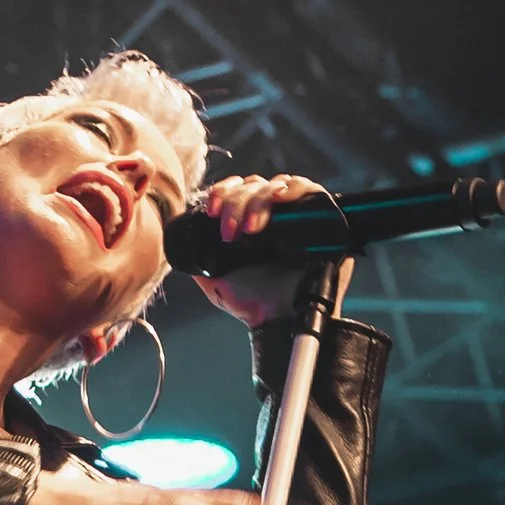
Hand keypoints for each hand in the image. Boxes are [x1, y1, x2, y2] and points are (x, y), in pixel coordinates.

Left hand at [187, 172, 333, 326]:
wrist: (279, 319)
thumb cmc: (252, 303)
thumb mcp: (215, 280)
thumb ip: (198, 261)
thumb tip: (181, 242)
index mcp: (251, 223)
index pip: (237, 190)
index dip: (223, 192)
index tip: (212, 210)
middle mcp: (275, 215)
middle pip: (254, 185)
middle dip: (237, 202)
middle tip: (231, 231)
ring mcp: (298, 216)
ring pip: (276, 186)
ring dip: (259, 200)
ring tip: (252, 228)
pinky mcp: (323, 219)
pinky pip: (310, 190)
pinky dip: (295, 188)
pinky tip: (281, 198)